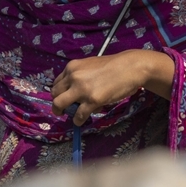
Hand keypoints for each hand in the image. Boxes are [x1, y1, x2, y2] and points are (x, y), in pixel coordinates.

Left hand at [51, 50, 173, 125]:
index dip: (59, 92)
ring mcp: (82, 89)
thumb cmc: (114, 65)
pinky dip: (78, 120)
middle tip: (64, 109)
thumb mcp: (90, 65)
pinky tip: (81, 121)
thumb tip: (74, 90)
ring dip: (62, 112)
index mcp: (72, 67)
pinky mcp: (92, 100)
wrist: (130, 67)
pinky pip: (78, 115)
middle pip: (55, 94)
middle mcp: (73, 76)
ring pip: (60, 104)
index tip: (65, 98)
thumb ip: (80, 75)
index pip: (56, 83)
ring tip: (70, 116)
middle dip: (58, 103)